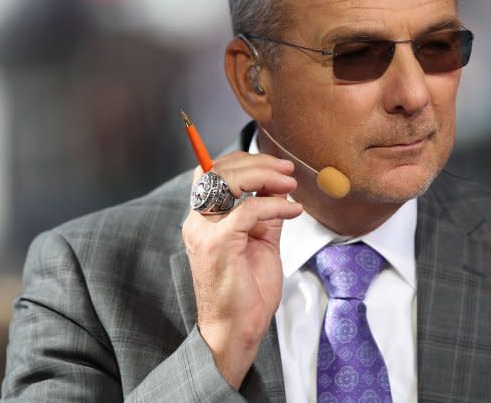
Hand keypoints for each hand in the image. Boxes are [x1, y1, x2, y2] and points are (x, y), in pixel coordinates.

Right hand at [181, 151, 301, 387]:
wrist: (237, 330)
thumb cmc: (247, 291)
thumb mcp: (261, 242)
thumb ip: (266, 214)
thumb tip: (280, 188)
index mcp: (204, 219)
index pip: (214, 172)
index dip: (246, 161)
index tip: (279, 166)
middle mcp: (197, 221)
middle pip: (219, 170)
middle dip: (258, 163)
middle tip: (288, 171)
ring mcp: (204, 232)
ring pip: (227, 181)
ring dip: (264, 176)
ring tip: (290, 184)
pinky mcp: (218, 244)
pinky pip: (248, 209)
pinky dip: (274, 205)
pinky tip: (292, 211)